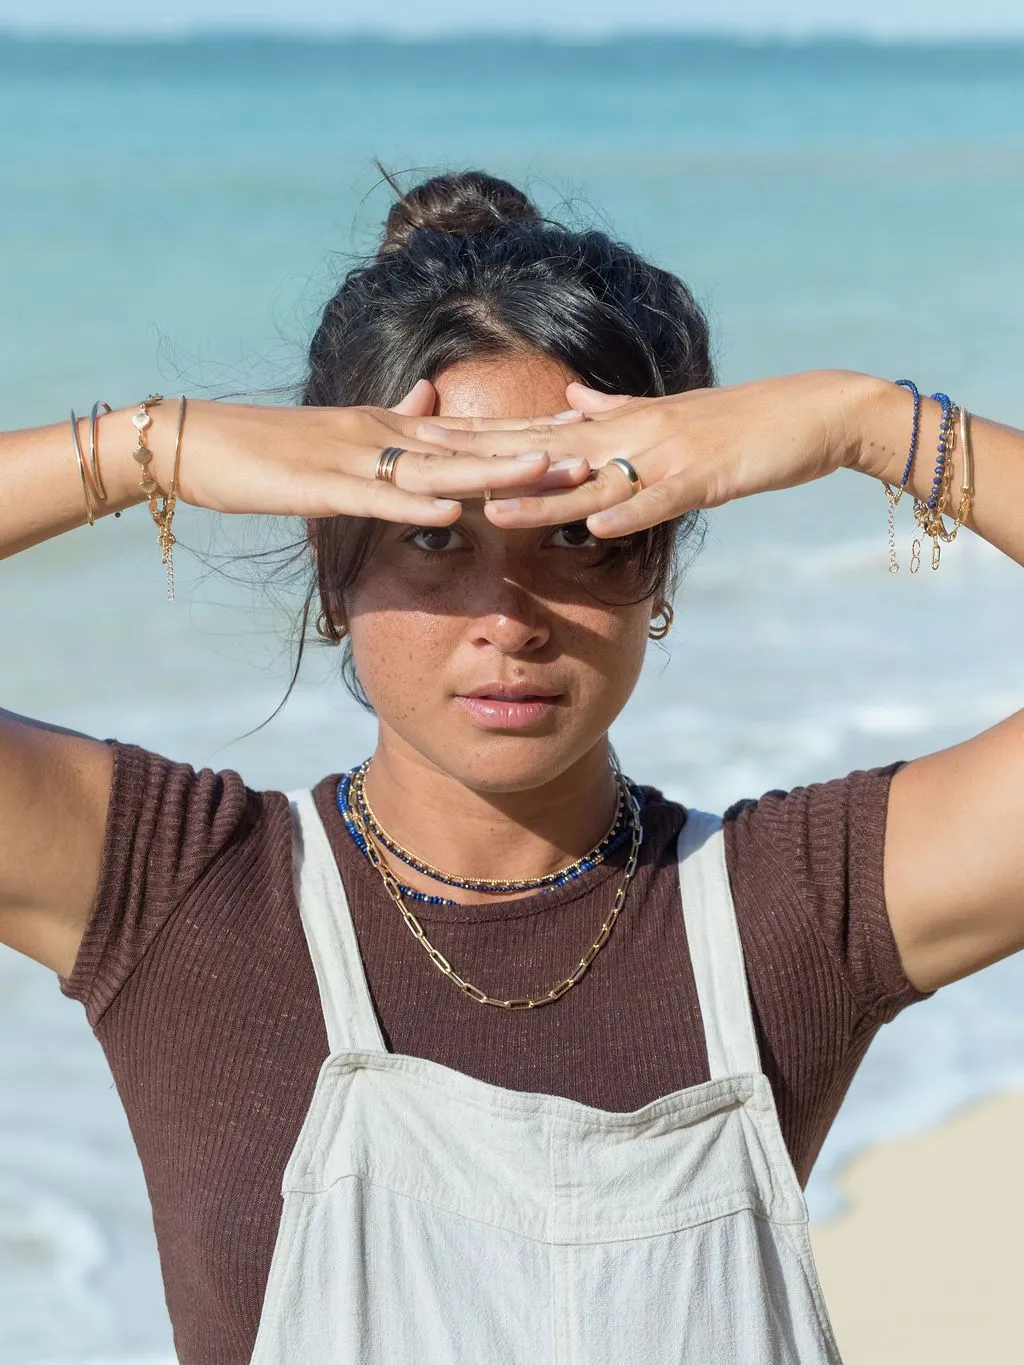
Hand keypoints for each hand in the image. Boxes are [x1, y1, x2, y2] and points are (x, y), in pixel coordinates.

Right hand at [148, 380, 589, 524]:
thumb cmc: (271, 448)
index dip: (528, 437)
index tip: (582, 438)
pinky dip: (414, 504)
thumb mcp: (342, 435)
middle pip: (471, 446)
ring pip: (436, 467)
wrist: (201, 443)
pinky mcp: (322, 486)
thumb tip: (431, 397)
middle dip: (533, 453)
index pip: (472, 434)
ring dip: (492, 472)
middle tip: (594, 453)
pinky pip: (376, 497)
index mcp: (392, 428)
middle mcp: (384, 436)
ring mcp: (355, 459)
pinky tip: (451, 511)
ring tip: (545, 474)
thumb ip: (391, 420)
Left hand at [417, 371, 876, 535]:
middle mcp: (633, 432)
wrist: (813, 413)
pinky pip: (660, 499)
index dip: (483, 436)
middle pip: (548, 449)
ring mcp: (667, 454)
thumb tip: (572, 399)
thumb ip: (616, 410)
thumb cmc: (741, 424)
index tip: (427, 439)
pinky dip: (629, 513)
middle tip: (427, 465)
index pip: (538, 429)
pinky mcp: (704, 476)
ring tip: (497, 513)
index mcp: (621, 421)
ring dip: (547, 497)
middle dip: (488, 459)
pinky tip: (596, 529)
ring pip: (596, 478)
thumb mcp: (668, 415)